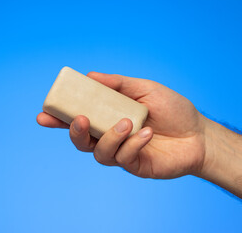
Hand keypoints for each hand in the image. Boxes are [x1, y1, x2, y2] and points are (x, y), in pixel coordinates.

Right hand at [37, 72, 205, 178]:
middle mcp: (111, 136)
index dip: (59, 118)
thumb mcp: (145, 89)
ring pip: (99, 152)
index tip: (43, 114)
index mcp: (109, 117)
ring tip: (127, 122)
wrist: (198, 134)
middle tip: (80, 120)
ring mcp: (121, 153)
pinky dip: (133, 144)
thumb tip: (91, 76)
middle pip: (81, 140)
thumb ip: (119, 84)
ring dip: (110, 137)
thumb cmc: (172, 110)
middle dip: (74, 132)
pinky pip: (124, 158)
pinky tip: (147, 133)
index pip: (80, 118)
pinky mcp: (134, 166)